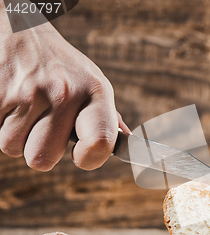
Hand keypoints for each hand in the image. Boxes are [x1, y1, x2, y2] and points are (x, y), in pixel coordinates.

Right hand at [0, 15, 127, 170]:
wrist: (22, 28)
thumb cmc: (63, 66)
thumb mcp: (93, 82)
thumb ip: (106, 116)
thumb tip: (125, 142)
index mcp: (95, 92)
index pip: (100, 142)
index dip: (90, 159)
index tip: (81, 155)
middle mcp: (63, 93)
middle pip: (42, 159)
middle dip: (40, 150)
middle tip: (44, 127)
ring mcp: (27, 93)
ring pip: (13, 148)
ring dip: (17, 136)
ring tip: (27, 110)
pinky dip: (0, 123)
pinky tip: (12, 103)